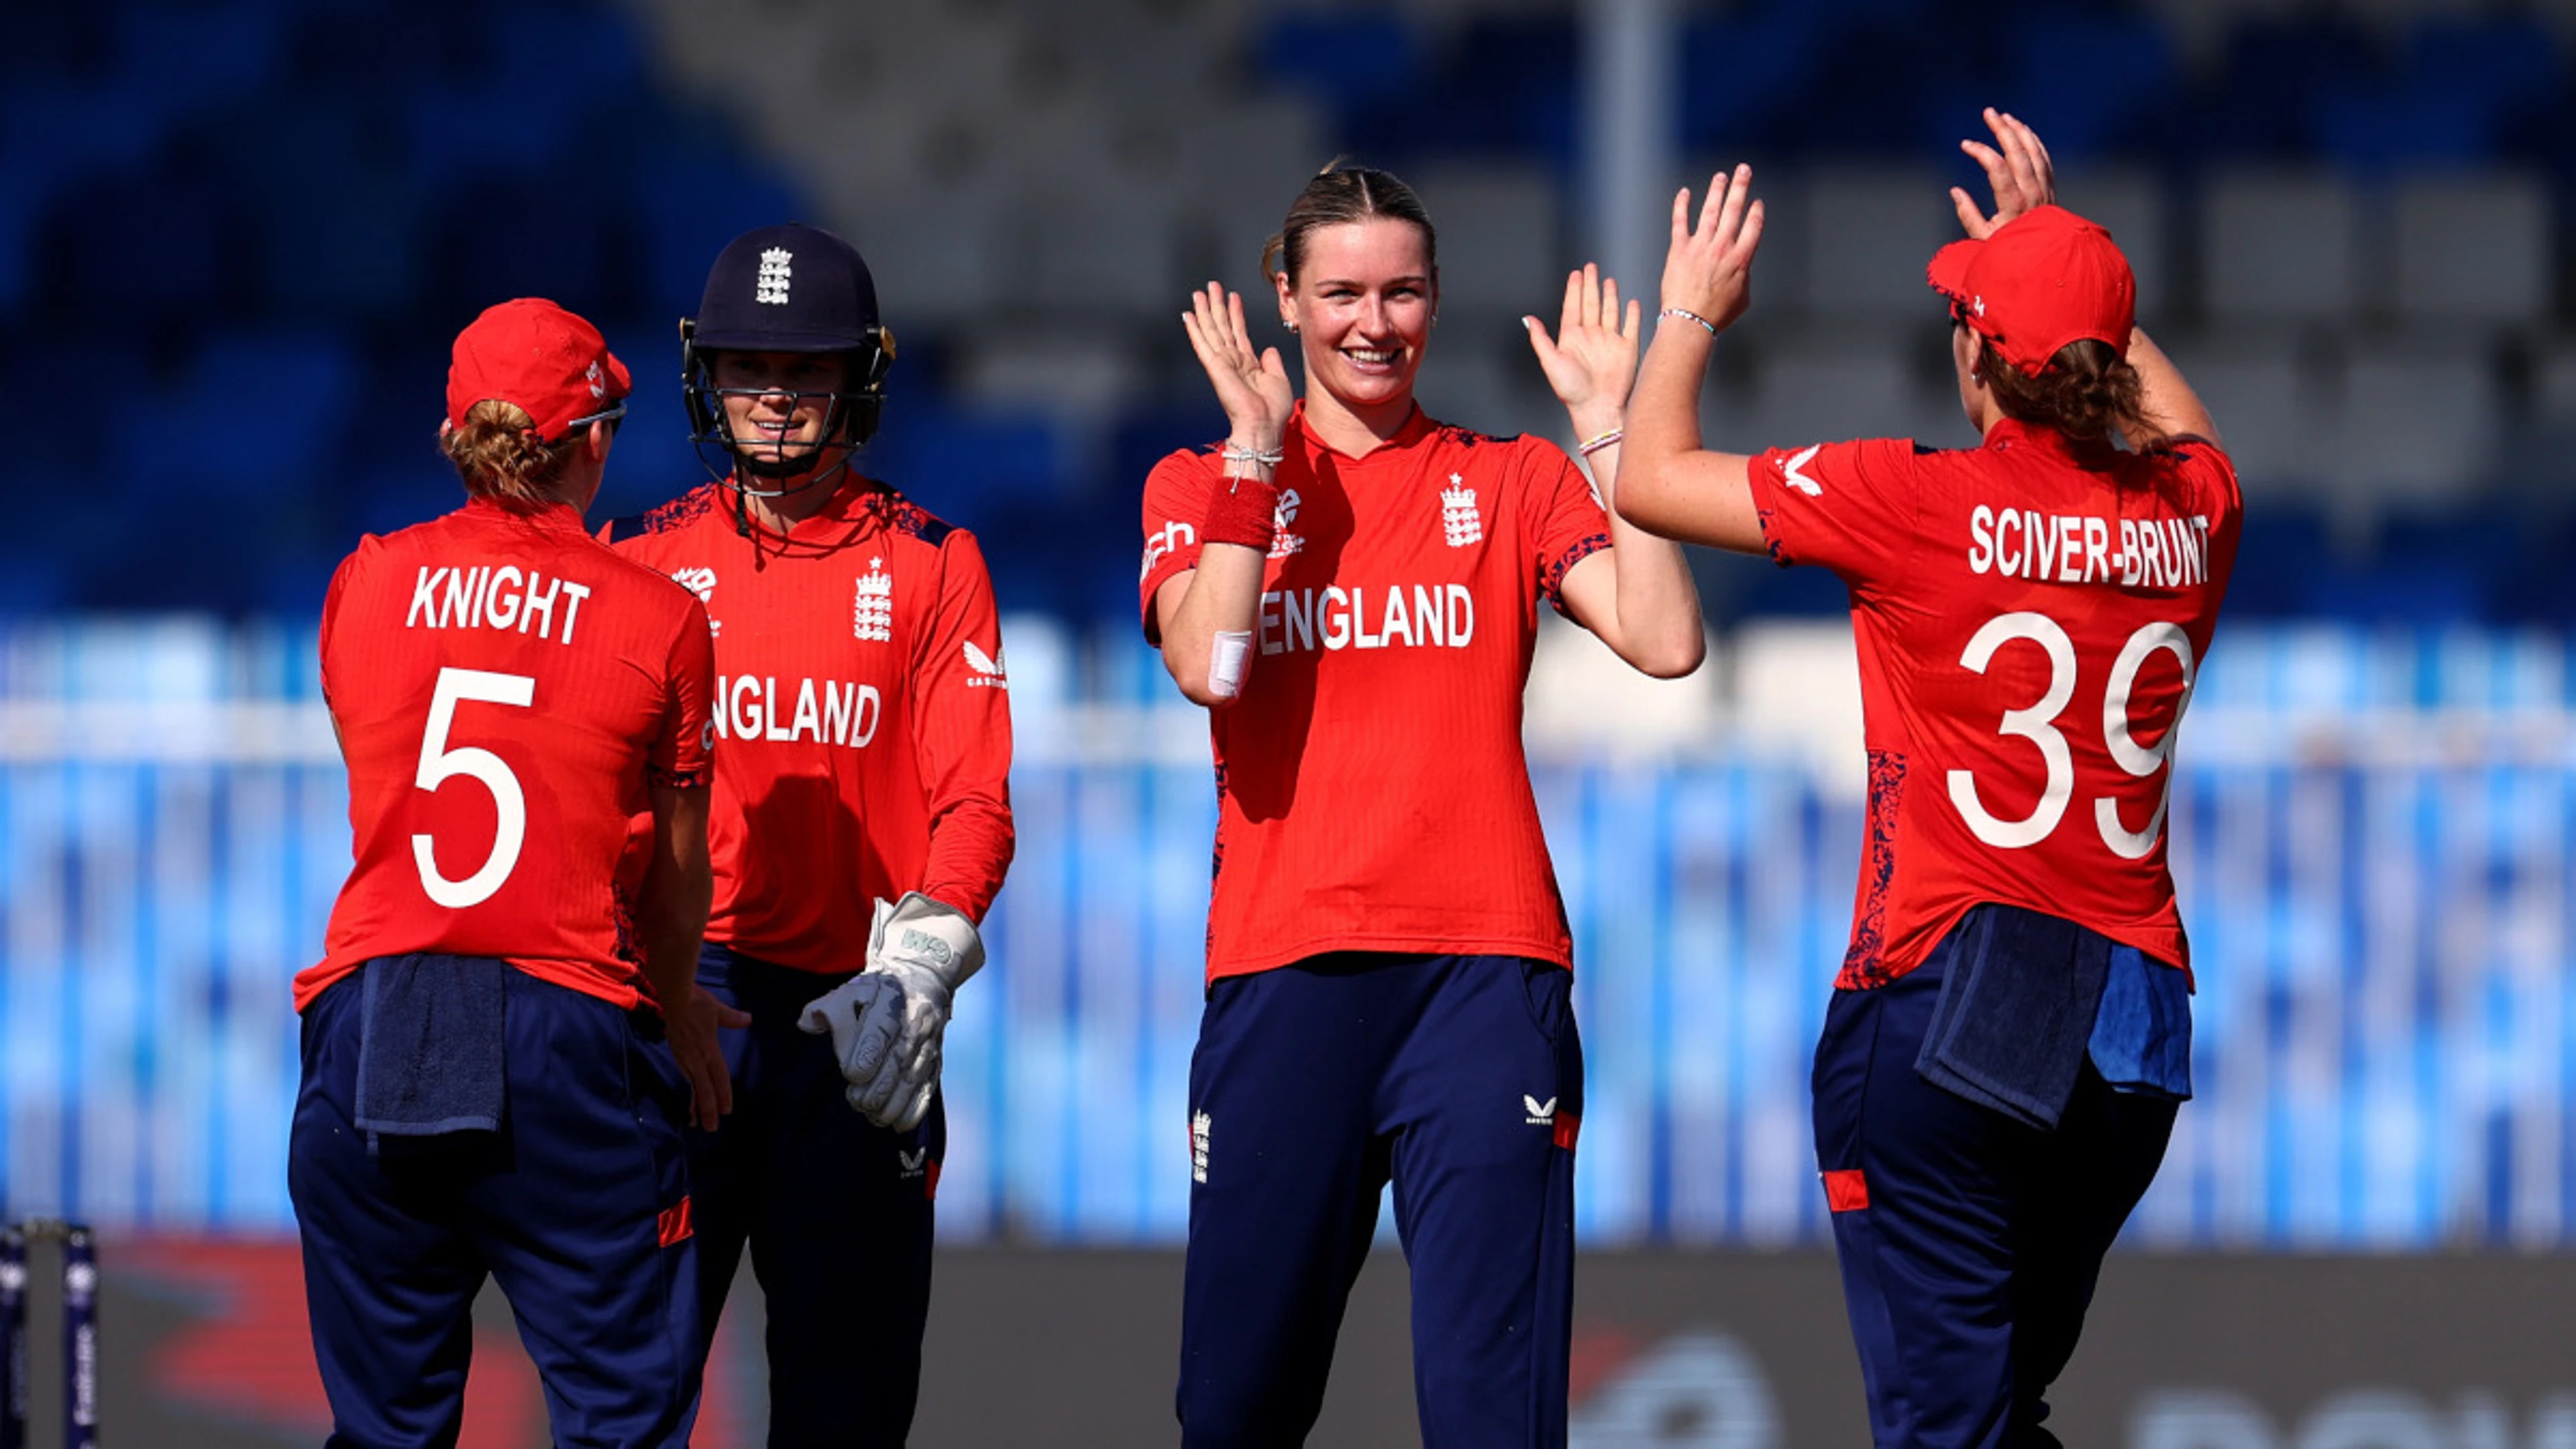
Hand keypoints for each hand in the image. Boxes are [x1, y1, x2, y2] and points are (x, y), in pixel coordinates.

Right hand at [665, 985, 750, 1131]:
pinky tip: (690, 1101)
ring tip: (698, 1123)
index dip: (723, 1096)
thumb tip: (748, 1020)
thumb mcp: (717, 1010)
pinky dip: (689, 1092)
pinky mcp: (677, 1055)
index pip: (719, 1078)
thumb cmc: (696, 1002)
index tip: (726, 1112)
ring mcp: (685, 1059)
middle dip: (709, 1110)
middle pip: (705, 1090)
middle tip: (711, 1129)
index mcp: (709, 1050)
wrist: (672, 997)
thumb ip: (733, 1018)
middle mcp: (697, 1059)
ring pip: (694, 1088)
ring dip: (697, 1106)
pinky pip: (685, 1078)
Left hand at [815, 893, 986, 1131]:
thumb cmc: (877, 991)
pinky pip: (929, 1088)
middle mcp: (916, 1022)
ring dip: (893, 1103)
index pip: (881, 1030)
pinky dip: (915, 1110)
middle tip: (857, 1101)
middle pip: (899, 1061)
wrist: (923, 979)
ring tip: (872, 1114)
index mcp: (892, 1001)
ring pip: (914, 1079)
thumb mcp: (850, 989)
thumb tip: (808, 1024)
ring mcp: (929, 1043)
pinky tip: (897, 1122)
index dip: (867, 1055)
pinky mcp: (936, 1060)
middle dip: (877, 1088)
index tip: (851, 1074)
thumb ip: (825, 1008)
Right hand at [1181, 282, 1294, 450]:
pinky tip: (1188, 315)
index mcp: (1248, 365)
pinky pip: (1203, 344)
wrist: (1263, 427)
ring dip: (1205, 311)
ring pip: (1211, 330)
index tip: (1233, 297)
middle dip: (1217, 306)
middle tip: (1212, 286)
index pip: (1239, 333)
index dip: (1236, 314)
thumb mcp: (1279, 380)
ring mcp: (1222, 364)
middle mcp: (1233, 362)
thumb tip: (1269, 349)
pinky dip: (1195, 329)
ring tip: (1200, 292)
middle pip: (1222, 327)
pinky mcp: (1215, 367)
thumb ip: (1273, 363)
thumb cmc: (1272, 412)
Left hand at [1525, 264, 1640, 432]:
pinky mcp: (1627, 349)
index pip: (1573, 307)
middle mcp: (1591, 337)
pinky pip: (1631, 326)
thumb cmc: (1572, 391)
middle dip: (1591, 285)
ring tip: (1608, 280)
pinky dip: (1632, 314)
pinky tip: (1631, 302)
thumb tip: (1528, 318)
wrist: (1597, 408)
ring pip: (1610, 311)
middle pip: (1591, 304)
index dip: (1574, 289)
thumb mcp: (1551, 362)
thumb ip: (1540, 339)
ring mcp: (1610, 341)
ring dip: (1609, 296)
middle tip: (1591, 267)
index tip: (1576, 274)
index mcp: (1572, 338)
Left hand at [1659, 163, 1765, 333]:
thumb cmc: (1716, 315)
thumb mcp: (1742, 298)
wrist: (1689, 321)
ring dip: (1716, 190)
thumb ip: (1743, 276)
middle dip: (1740, 187)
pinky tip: (1684, 193)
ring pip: (1710, 210)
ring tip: (1721, 176)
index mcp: (1741, 259)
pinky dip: (1681, 205)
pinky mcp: (1679, 249)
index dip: (1755, 212)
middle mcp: (1722, 248)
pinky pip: (1680, 221)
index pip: (1752, 227)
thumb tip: (1741, 269)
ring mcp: (1700, 246)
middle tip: (1743, 170)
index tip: (1756, 202)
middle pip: (1734, 210)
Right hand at [1950, 108, 2055, 239]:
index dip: (1981, 152)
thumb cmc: (2010, 251)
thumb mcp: (1982, 240)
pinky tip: (2023, 131)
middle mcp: (2032, 193)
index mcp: (2013, 205)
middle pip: (2018, 153)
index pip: (1997, 169)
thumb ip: (1968, 215)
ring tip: (2004, 116)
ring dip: (2019, 131)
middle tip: (1989, 112)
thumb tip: (1955, 191)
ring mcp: (2044, 189)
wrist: (2044, 260)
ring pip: (2034, 151)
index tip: (1965, 144)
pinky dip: (2033, 141)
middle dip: (2002, 130)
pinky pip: (2043, 157)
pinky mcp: (2050, 187)